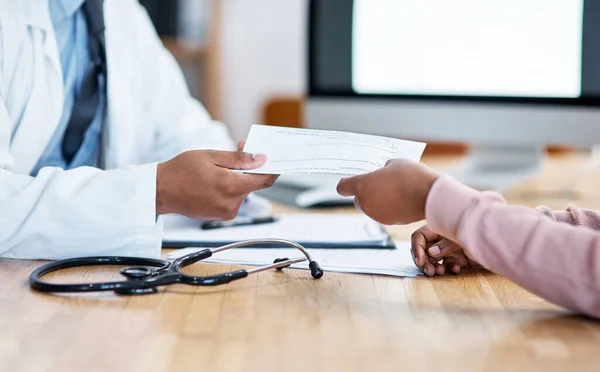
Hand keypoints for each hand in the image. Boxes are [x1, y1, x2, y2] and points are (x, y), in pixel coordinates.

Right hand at [156, 150, 277, 219]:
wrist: (161, 191)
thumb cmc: (181, 171)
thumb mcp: (211, 156)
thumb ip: (239, 159)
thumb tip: (262, 159)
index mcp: (230, 187)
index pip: (264, 180)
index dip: (273, 169)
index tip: (278, 161)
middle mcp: (231, 204)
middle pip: (252, 184)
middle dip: (250, 168)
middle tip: (240, 150)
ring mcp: (226, 212)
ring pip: (243, 191)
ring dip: (238, 178)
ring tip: (220, 167)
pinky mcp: (221, 216)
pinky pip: (233, 199)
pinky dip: (230, 188)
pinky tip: (215, 179)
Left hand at [336, 159, 438, 224]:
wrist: (430, 196)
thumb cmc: (412, 176)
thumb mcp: (395, 163)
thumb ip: (383, 169)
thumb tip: (383, 173)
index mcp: (362, 186)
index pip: (343, 187)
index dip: (346, 184)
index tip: (351, 181)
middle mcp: (366, 203)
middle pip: (358, 199)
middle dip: (366, 193)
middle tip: (380, 184)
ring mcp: (376, 215)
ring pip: (372, 207)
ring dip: (378, 201)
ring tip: (395, 190)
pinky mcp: (389, 222)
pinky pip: (384, 213)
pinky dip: (389, 208)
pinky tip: (401, 200)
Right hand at [411, 225, 479, 275]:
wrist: (495, 237)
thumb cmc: (476, 229)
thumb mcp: (459, 235)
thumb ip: (445, 244)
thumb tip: (431, 253)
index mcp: (437, 228)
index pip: (419, 238)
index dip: (417, 249)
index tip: (420, 262)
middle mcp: (441, 239)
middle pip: (425, 251)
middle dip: (425, 262)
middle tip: (430, 271)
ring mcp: (449, 249)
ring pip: (435, 260)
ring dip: (436, 267)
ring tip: (440, 272)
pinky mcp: (458, 258)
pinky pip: (449, 265)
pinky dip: (450, 268)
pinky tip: (457, 268)